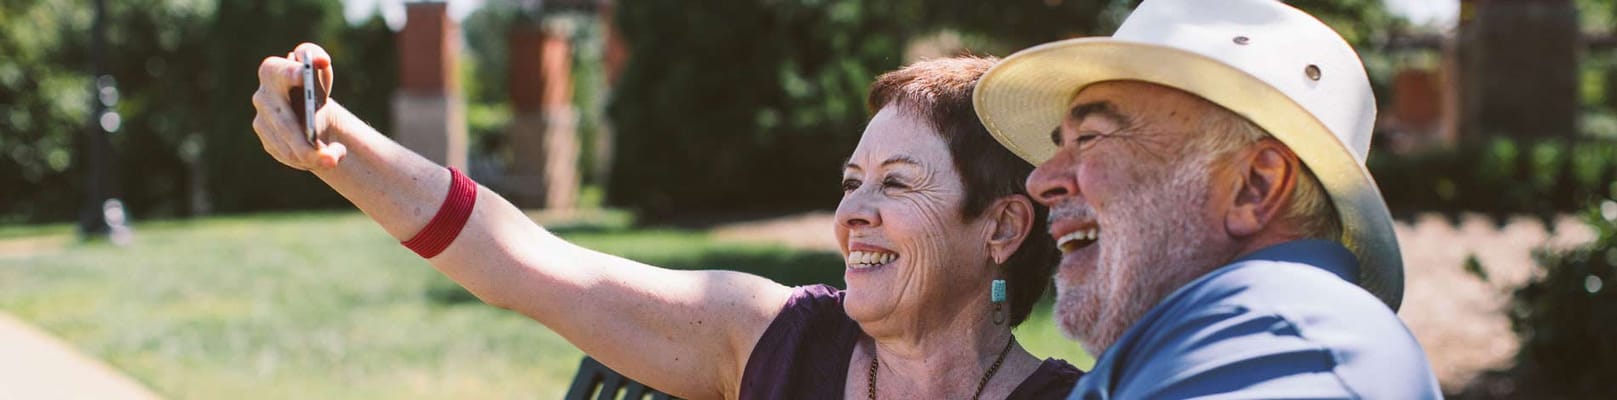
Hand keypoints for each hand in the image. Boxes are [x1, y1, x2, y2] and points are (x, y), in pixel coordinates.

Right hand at [251, 42, 346, 170]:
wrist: (309, 107)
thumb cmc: (314, 83)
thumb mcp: (318, 67)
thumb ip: (316, 57)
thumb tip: (320, 61)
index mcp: (272, 71)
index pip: (283, 72)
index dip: (294, 73)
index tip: (304, 73)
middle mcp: (262, 97)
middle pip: (286, 125)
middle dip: (308, 146)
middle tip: (332, 159)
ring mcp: (261, 121)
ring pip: (288, 148)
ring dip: (314, 158)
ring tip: (336, 158)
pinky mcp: (267, 141)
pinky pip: (289, 156)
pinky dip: (308, 161)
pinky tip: (322, 158)